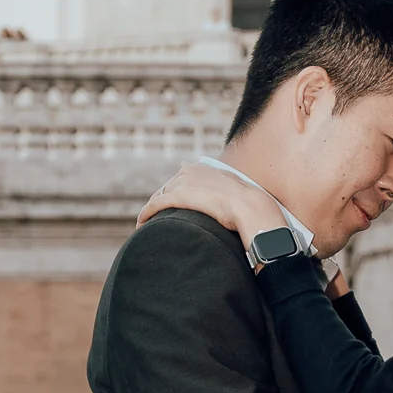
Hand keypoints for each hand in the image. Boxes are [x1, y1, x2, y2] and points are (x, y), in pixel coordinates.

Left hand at [137, 160, 274, 244]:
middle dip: (161, 202)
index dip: (175, 194)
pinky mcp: (177, 196)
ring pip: (159, 196)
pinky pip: (155, 204)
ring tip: (149, 224)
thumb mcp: (235, 190)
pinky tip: (141, 223)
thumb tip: (221, 196)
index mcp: (203, 168)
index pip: (181, 179)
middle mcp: (190, 170)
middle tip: (158, 219)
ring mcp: (183, 182)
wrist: (251, 209)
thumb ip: (222, 188)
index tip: (173, 208)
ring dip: (153, 210)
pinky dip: (146, 214)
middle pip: (167, 187)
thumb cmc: (248, 204)